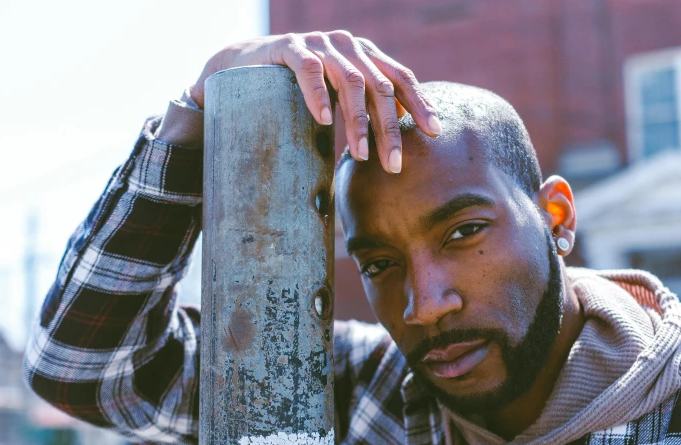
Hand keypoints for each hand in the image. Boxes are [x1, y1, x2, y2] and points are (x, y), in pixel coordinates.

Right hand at [189, 31, 441, 172]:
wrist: (245, 63)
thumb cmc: (298, 86)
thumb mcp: (337, 93)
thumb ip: (365, 104)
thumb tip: (398, 133)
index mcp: (365, 55)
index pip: (401, 77)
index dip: (420, 103)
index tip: (435, 133)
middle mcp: (348, 45)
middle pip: (379, 86)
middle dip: (389, 129)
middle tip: (394, 166)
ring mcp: (319, 44)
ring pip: (349, 82)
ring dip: (358, 122)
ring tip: (361, 155)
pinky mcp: (289, 48)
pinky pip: (309, 70)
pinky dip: (319, 95)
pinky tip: (324, 120)